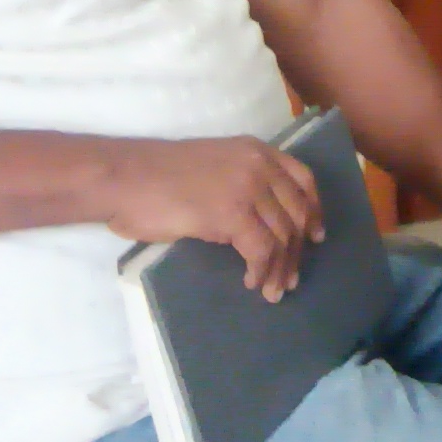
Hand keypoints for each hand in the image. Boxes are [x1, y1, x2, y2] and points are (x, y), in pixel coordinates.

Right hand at [94, 135, 324, 300]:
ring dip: (280, 268)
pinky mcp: (231, 214)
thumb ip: (239, 182)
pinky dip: (261, 271)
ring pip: (282, 235)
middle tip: (291, 278)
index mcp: (255, 150)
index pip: (303, 179)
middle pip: (296, 212)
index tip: (317, 236)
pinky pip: (261, 250)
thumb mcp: (212, 166)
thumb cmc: (156, 176)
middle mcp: (258, 165)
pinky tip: (252, 282)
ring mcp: (247, 188)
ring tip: (272, 291)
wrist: (124, 177)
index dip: (314, 210)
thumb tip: (257, 219)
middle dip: (298, 250)